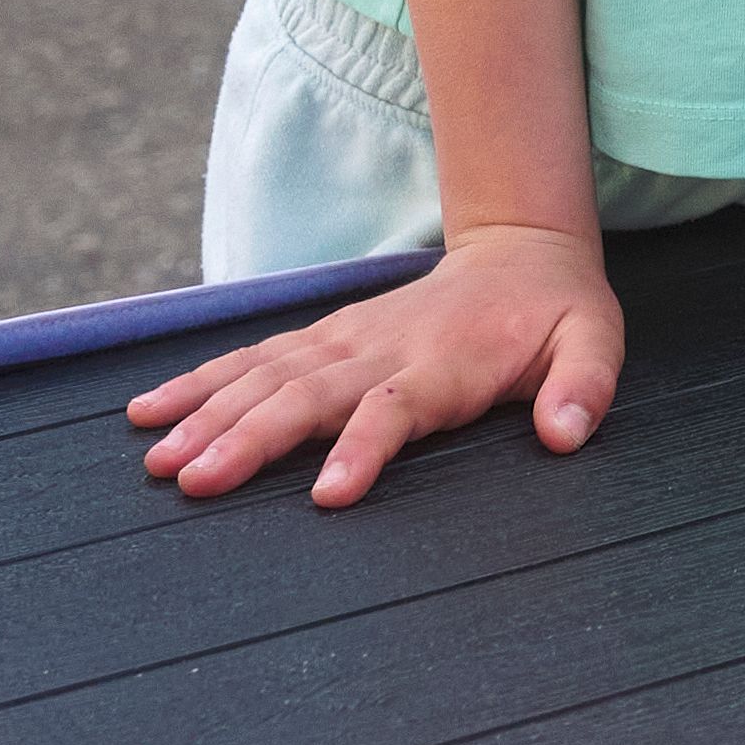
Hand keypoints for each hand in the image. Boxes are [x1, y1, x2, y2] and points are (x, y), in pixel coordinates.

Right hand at [126, 224, 620, 507]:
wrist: (523, 249)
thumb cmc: (557, 313)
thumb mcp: (593, 344)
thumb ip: (583, 387)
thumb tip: (566, 435)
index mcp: (442, 365)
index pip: (394, 409)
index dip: (362, 449)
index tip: (328, 495)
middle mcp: (380, 350)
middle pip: (307, 397)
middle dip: (248, 439)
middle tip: (193, 482)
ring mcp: (345, 340)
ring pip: (266, 377)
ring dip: (209, 415)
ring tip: (155, 458)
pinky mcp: (324, 337)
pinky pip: (254, 359)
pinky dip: (201, 382)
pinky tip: (151, 411)